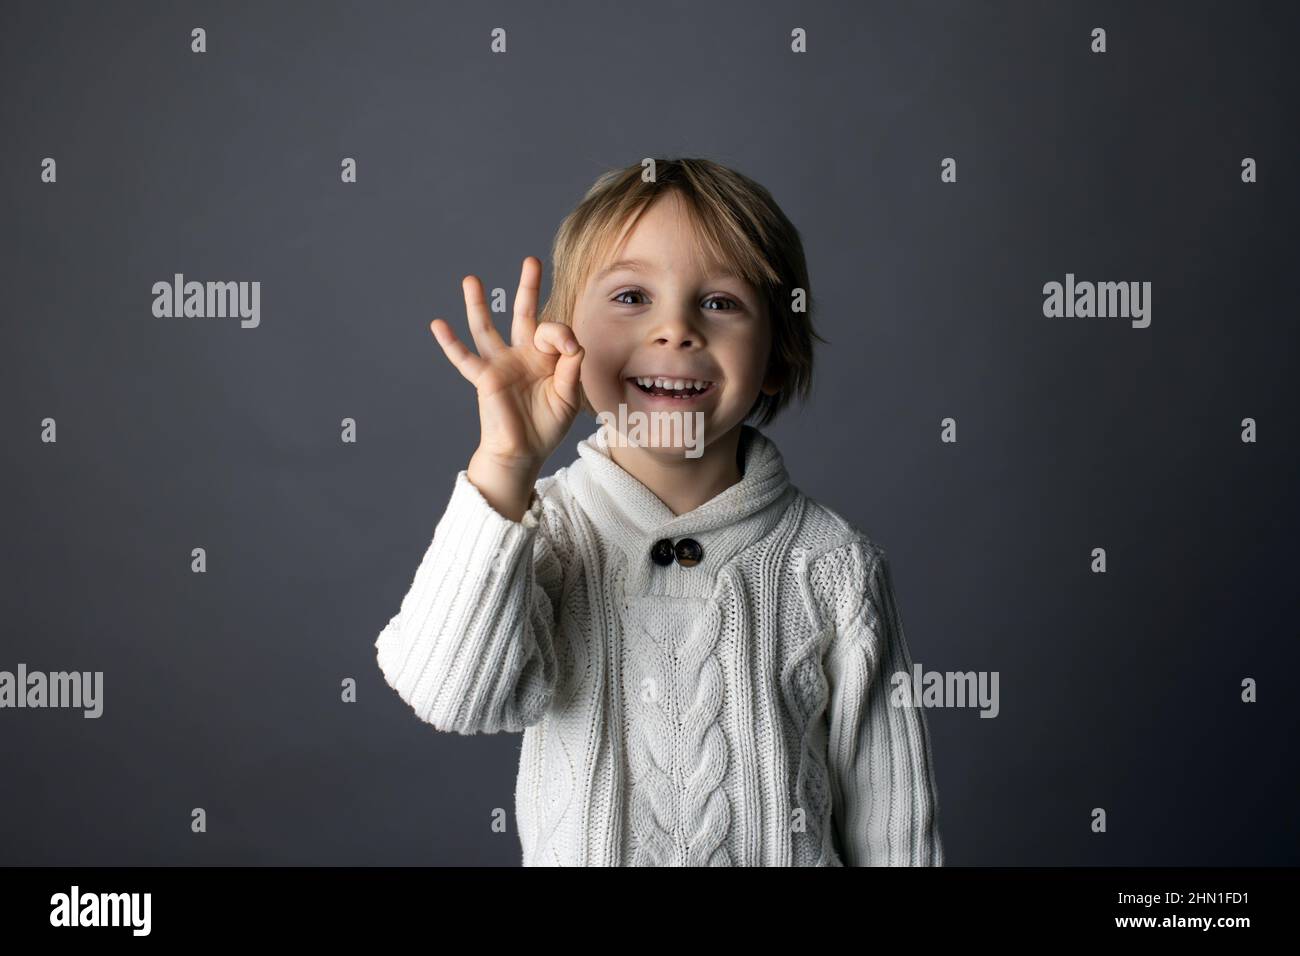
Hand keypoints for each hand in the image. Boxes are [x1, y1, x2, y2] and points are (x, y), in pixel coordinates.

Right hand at [431, 256, 584, 474]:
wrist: (524, 452)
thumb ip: (571, 366)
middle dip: (527, 288)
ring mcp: (500, 364)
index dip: (562, 335)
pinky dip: (450, 343)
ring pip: (486, 328)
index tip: (570, 350)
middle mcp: (521, 355)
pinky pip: (463, 358)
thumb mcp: (568, 394)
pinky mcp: (484, 378)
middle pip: (523, 314)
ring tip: (471, 280)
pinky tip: (438, 324)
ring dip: (478, 304)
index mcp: (545, 357)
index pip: (554, 330)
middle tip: (530, 261)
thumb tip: (571, 342)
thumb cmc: (547, 425)